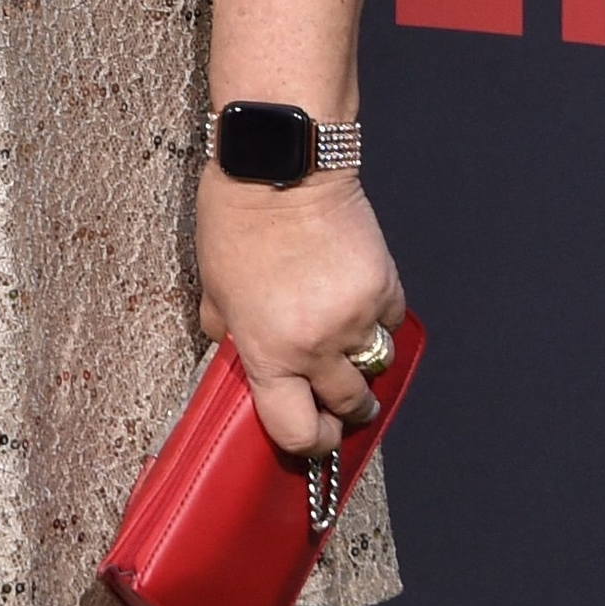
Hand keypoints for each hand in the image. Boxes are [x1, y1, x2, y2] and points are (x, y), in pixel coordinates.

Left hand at [195, 167, 406, 457]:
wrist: (281, 163)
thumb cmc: (236, 218)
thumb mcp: (213, 286)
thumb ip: (229, 331)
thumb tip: (238, 351)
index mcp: (269, 351)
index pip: (297, 431)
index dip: (307, 442)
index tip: (312, 437)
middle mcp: (316, 344)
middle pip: (351, 406)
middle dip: (345, 408)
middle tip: (337, 398)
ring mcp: (355, 316)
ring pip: (378, 364)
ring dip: (365, 361)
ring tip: (346, 343)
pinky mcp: (384, 285)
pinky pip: (391, 321)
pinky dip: (379, 318)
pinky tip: (356, 298)